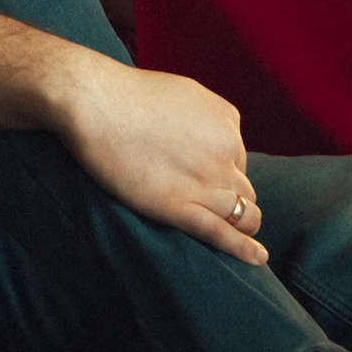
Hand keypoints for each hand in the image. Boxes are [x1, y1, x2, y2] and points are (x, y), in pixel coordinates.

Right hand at [51, 55, 266, 263]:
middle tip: (207, 203)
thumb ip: (206, 115)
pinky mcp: (178, 204)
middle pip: (244, 188)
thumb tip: (209, 132)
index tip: (200, 177)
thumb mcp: (184, 92)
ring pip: (242, 213)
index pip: (238, 159)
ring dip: (242, 224)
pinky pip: (220, 233)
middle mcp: (224, 151)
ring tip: (234, 233)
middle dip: (232, 198)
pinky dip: (242, 249)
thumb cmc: (127, 93)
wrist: (93, 100)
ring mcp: (204, 180)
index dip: (222, 172)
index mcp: (227, 122)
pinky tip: (257, 259)